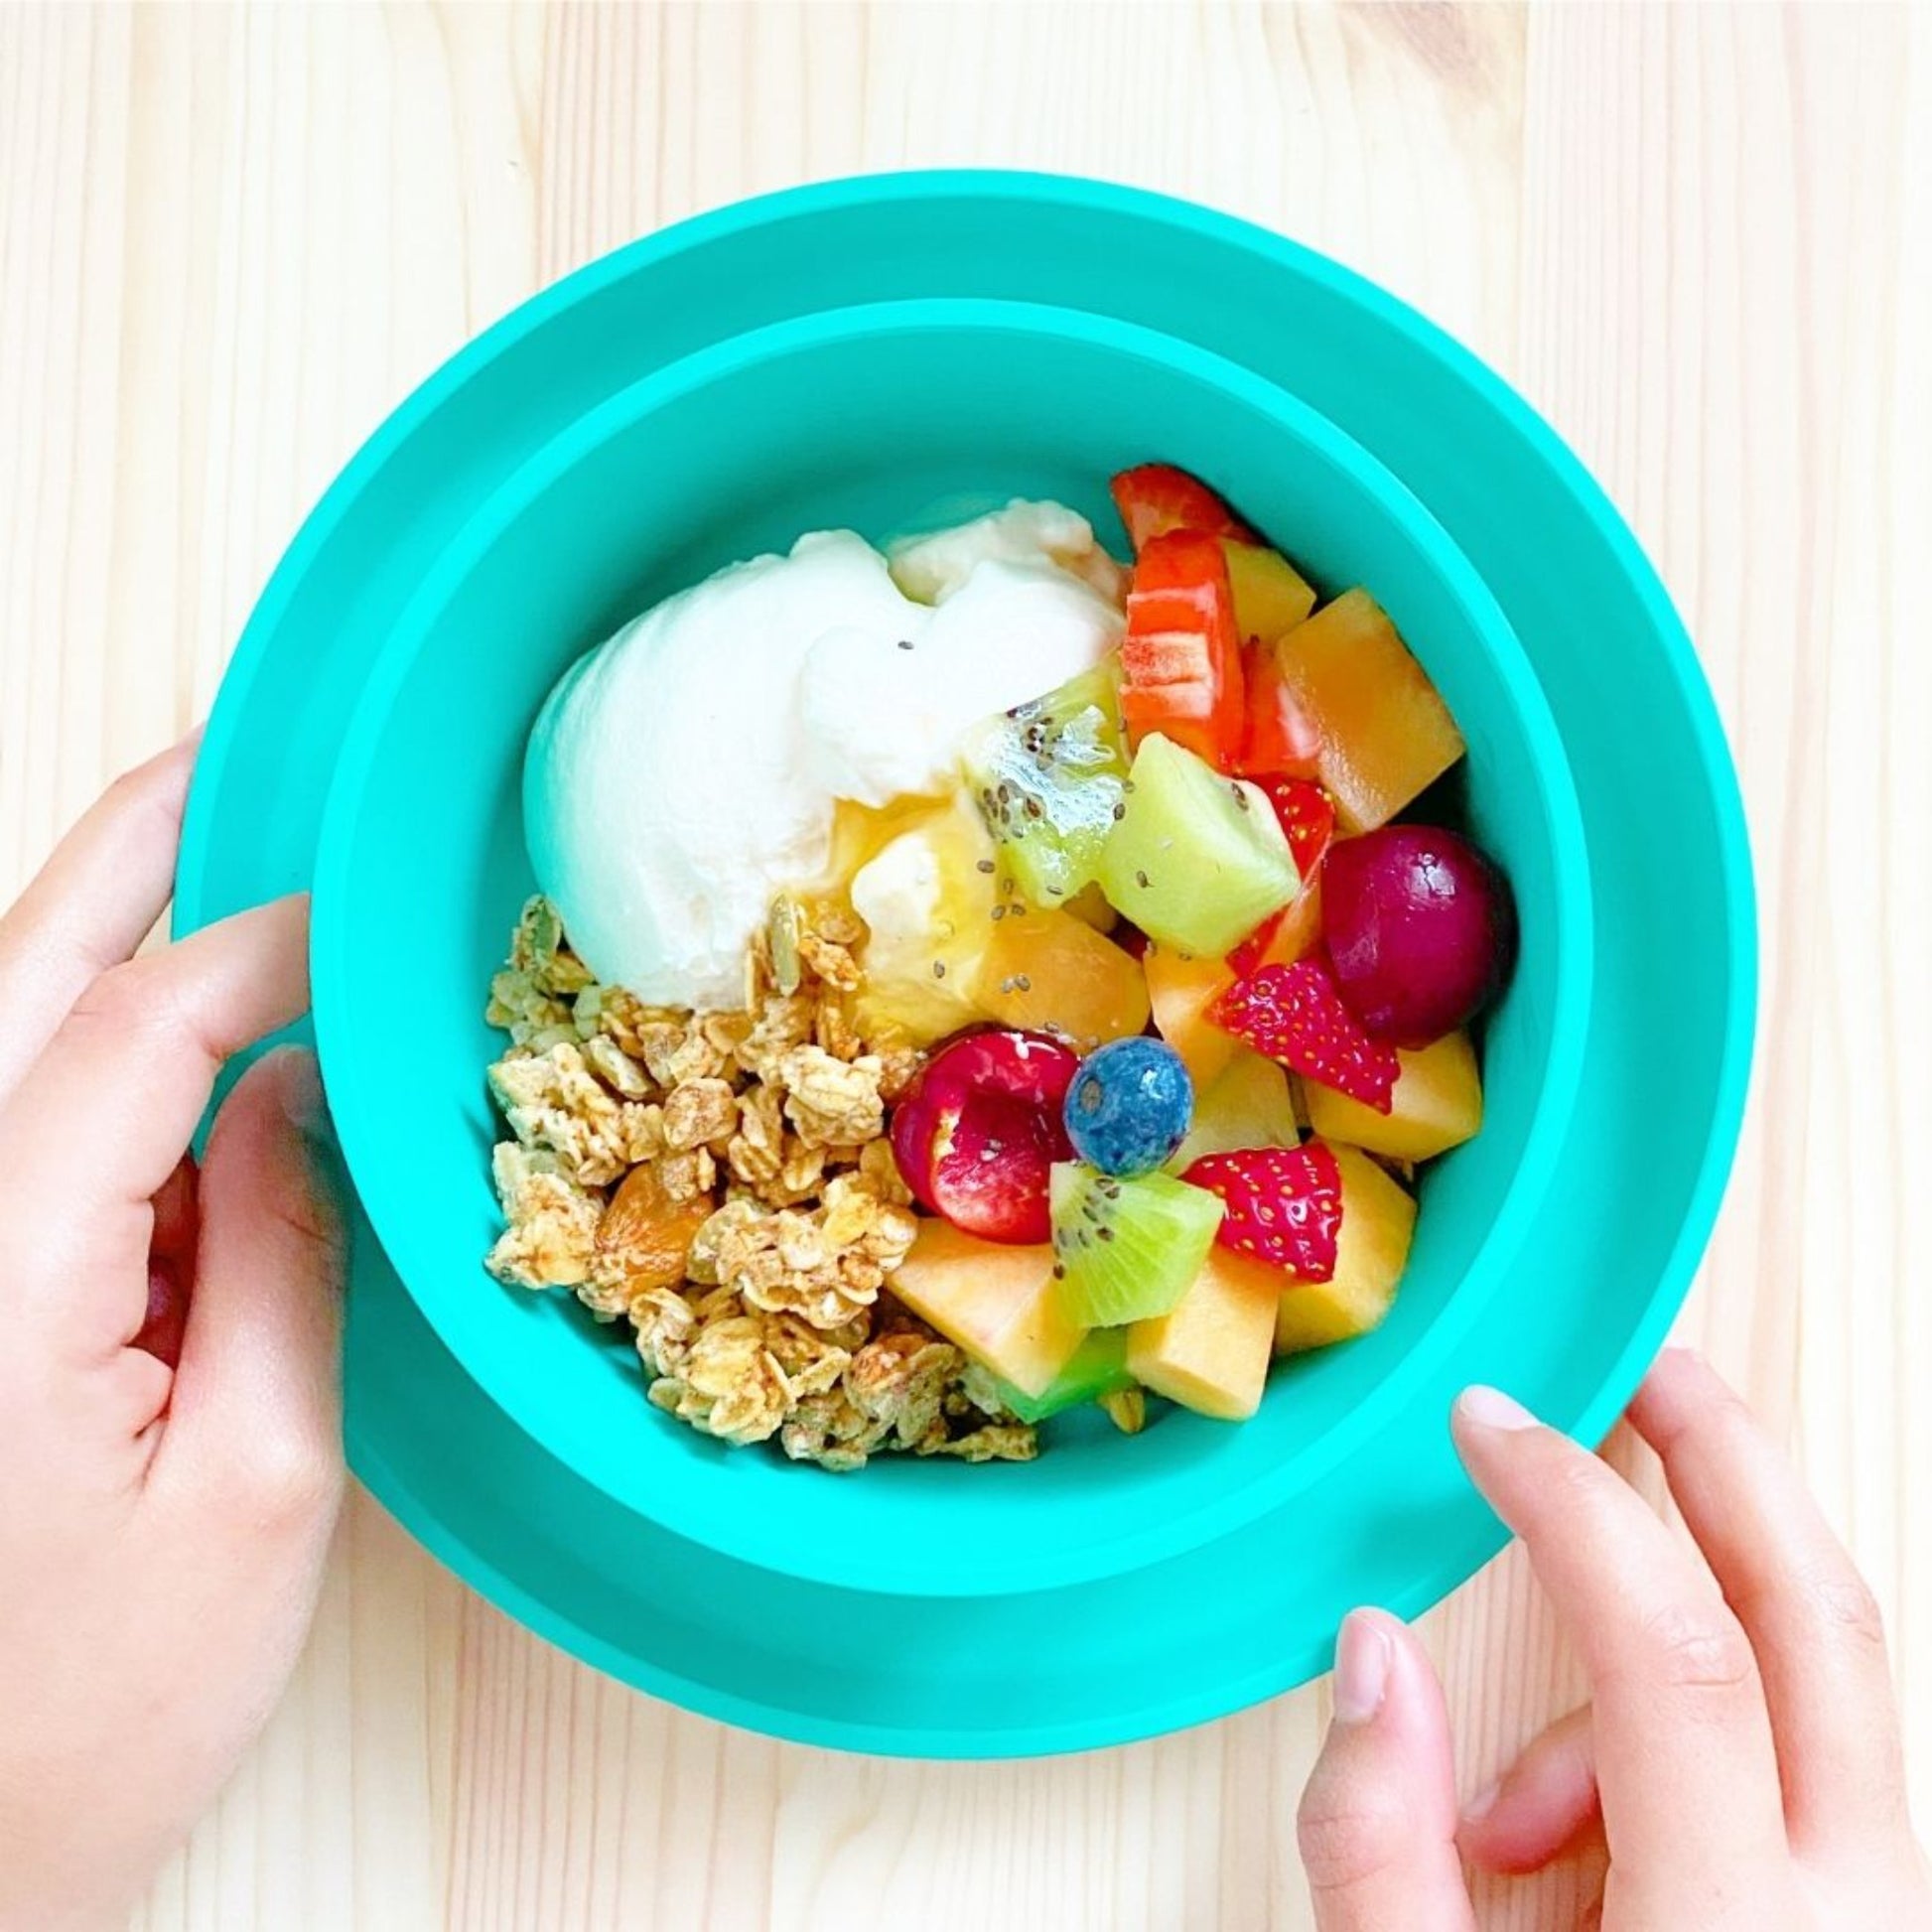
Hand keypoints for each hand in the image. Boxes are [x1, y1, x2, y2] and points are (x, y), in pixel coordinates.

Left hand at [0, 737, 345, 1931]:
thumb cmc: (87, 1715)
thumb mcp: (252, 1491)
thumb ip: (280, 1260)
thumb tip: (300, 1095)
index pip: (130, 1035)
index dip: (258, 946)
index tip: (364, 906)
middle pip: (11, 982)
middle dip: (125, 853)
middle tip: (227, 755)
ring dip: (99, 938)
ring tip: (214, 861)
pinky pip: (9, 1131)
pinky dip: (91, 1056)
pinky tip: (187, 1049)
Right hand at [1296, 1349, 1931, 1928]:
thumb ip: (1375, 1846)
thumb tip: (1377, 1650)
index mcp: (1731, 1929)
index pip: (1675, 1657)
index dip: (1572, 1509)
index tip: (1488, 1426)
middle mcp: (1850, 1910)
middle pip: (1815, 1613)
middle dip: (1723, 1458)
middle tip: (1646, 1370)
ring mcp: (1881, 1908)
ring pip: (1815, 1679)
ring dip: (1665, 1652)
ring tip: (1509, 1815)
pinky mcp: (1867, 1907)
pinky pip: (1806, 1754)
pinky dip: (1694, 1734)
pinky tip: (1580, 1845)